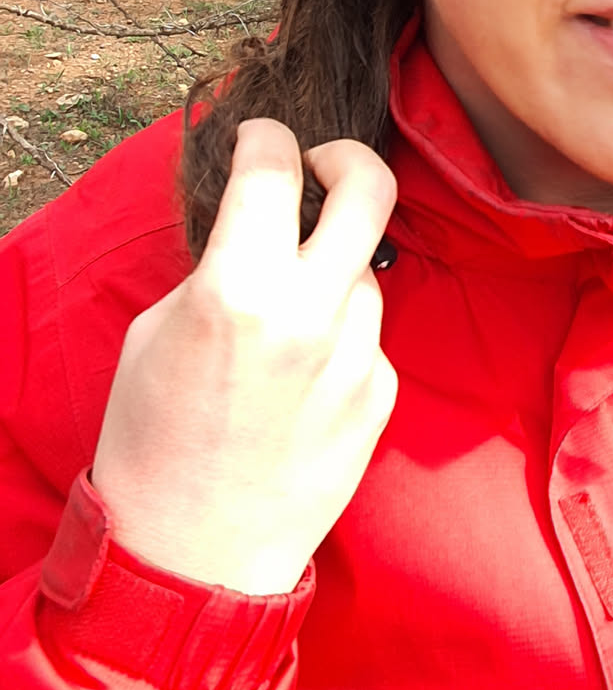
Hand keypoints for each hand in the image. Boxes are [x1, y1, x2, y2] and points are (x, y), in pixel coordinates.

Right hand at [92, 120, 397, 596]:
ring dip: (333, 267)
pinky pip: (367, 336)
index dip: (266, 136)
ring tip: (286, 309)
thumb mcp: (156, 334)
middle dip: (347, 157)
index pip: (273, 168)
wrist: (194, 554)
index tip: (262, 136)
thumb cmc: (153, 442)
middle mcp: (311, 314)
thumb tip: (255, 227)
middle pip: (369, 190)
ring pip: (366, 271)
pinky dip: (339, 335)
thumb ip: (217, 269)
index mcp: (239, 289)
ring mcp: (358, 356)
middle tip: (322, 165)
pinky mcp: (381, 395)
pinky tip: (297, 377)